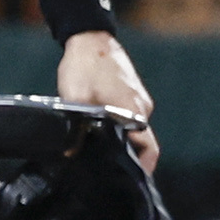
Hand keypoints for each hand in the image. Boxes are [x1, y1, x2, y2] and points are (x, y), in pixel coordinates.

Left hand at [60, 31, 159, 172]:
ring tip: (95, 151)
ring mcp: (138, 99)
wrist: (89, 37)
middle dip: (126, 157)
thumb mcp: (74, 97)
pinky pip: (127, 117)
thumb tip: (73, 153)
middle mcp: (141, 107)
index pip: (147, 149)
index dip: (140, 168)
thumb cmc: (83, 65)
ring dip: (119, 140)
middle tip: (104, 170)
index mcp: (132, 110)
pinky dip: (116, 127)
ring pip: (132, 129)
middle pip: (141, 142)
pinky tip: (96, 130)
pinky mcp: (131, 93)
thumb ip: (77, 126)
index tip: (128, 182)